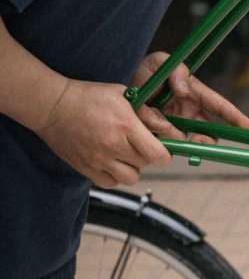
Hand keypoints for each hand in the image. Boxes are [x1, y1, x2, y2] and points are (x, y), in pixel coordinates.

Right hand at [35, 79, 170, 187]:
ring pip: (129, 178)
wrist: (53, 106)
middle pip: (145, 165)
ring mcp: (98, 160)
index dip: (165, 154)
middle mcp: (113, 146)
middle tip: (141, 145)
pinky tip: (112, 163)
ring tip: (126, 155)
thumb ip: (145, 111)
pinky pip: (109, 183)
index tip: (163, 148)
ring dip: (132, 168)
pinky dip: (115, 177)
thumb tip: (163, 125)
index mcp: (126, 126)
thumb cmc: (88, 96)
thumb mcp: (123, 94)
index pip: (157, 154)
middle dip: (148, 156)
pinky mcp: (84, 168)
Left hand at [131, 52, 248, 143]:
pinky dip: (152, 128)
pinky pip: (160, 140)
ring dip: (168, 130)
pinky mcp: (160, 135)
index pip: (221, 107)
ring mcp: (176, 126)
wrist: (123, 89)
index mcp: (197, 95)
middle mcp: (190, 114)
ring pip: (182, 140)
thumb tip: (184, 91)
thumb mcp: (161, 61)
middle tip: (195, 141)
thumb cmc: (148, 71)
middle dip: (204, 141)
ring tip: (152, 113)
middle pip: (207, 135)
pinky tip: (145, 116)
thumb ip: (176, 71)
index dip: (237, 118)